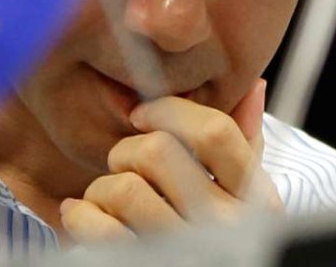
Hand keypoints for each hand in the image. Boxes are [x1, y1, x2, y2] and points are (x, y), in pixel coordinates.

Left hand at [60, 79, 282, 242]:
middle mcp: (224, 226)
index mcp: (254, 199)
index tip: (142, 116)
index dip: (169, 110)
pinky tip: (84, 214)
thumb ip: (245, 144)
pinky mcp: (144, 265)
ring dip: (103, 187)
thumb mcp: (245, 196)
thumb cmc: (215, 238)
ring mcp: (184, 250)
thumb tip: (253, 86)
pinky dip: (80, 214)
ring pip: (124, 188)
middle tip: (124, 166)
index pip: (215, 131)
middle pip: (157, 151)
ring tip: (109, 197)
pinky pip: (99, 228)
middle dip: (126, 151)